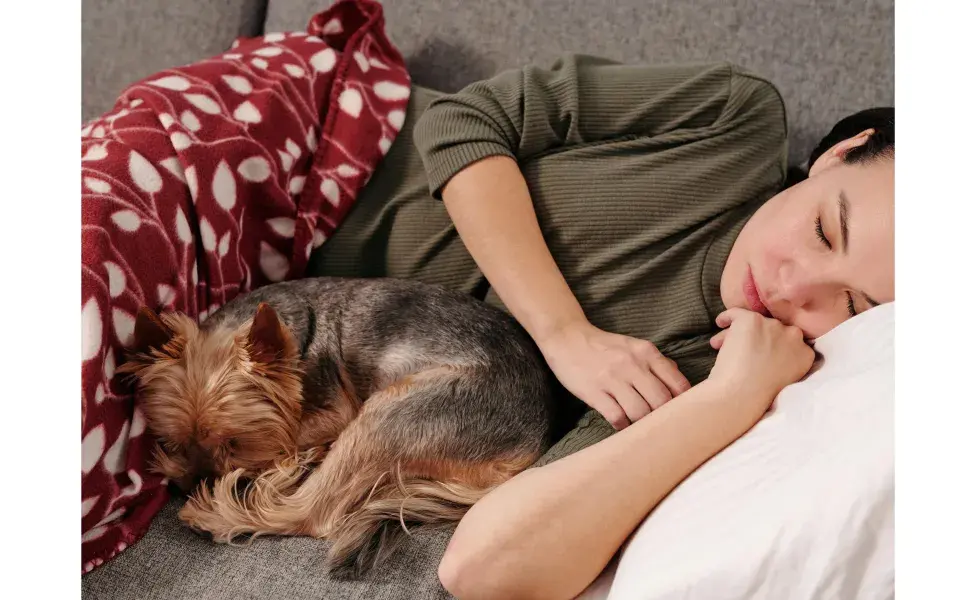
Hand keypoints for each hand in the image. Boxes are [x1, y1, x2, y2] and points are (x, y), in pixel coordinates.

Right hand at [537, 320, 690, 429]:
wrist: (567, 338)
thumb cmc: (604, 346)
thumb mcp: (634, 346)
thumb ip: (657, 363)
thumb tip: (679, 384)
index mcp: (647, 352)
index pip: (678, 384)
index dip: (684, 403)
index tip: (680, 412)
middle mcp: (632, 365)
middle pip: (661, 401)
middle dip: (664, 417)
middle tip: (661, 423)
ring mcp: (612, 379)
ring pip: (640, 412)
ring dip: (643, 423)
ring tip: (640, 425)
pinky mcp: (594, 392)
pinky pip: (617, 417)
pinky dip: (623, 426)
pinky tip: (622, 424)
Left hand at [707, 308, 814, 420]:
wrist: (742, 394)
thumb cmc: (758, 395)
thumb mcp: (785, 379)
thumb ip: (785, 362)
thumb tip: (769, 352)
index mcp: (805, 354)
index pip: (790, 342)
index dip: (773, 346)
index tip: (760, 354)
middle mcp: (793, 336)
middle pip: (773, 330)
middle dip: (757, 339)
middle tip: (740, 351)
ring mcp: (773, 325)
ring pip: (754, 324)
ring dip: (738, 333)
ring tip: (721, 346)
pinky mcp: (752, 320)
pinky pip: (736, 313)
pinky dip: (726, 317)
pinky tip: (719, 323)